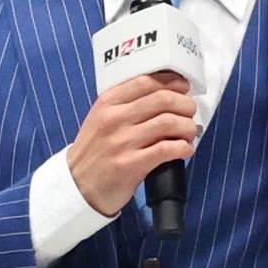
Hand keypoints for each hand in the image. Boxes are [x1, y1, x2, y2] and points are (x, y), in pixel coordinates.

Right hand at [68, 72, 197, 215]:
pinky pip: (166, 150)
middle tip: (190, 112)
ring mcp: (122, 142)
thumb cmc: (94, 151)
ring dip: (187, 126)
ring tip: (189, 132)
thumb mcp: (100, 118)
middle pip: (162, 100)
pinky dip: (183, 148)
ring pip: (168, 123)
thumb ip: (125, 103)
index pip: (146, 82)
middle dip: (185, 104)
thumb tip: (164, 93)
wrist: (78, 186)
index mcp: (107, 103)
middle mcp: (114, 119)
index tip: (183, 87)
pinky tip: (185, 149)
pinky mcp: (130, 165)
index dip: (171, 82)